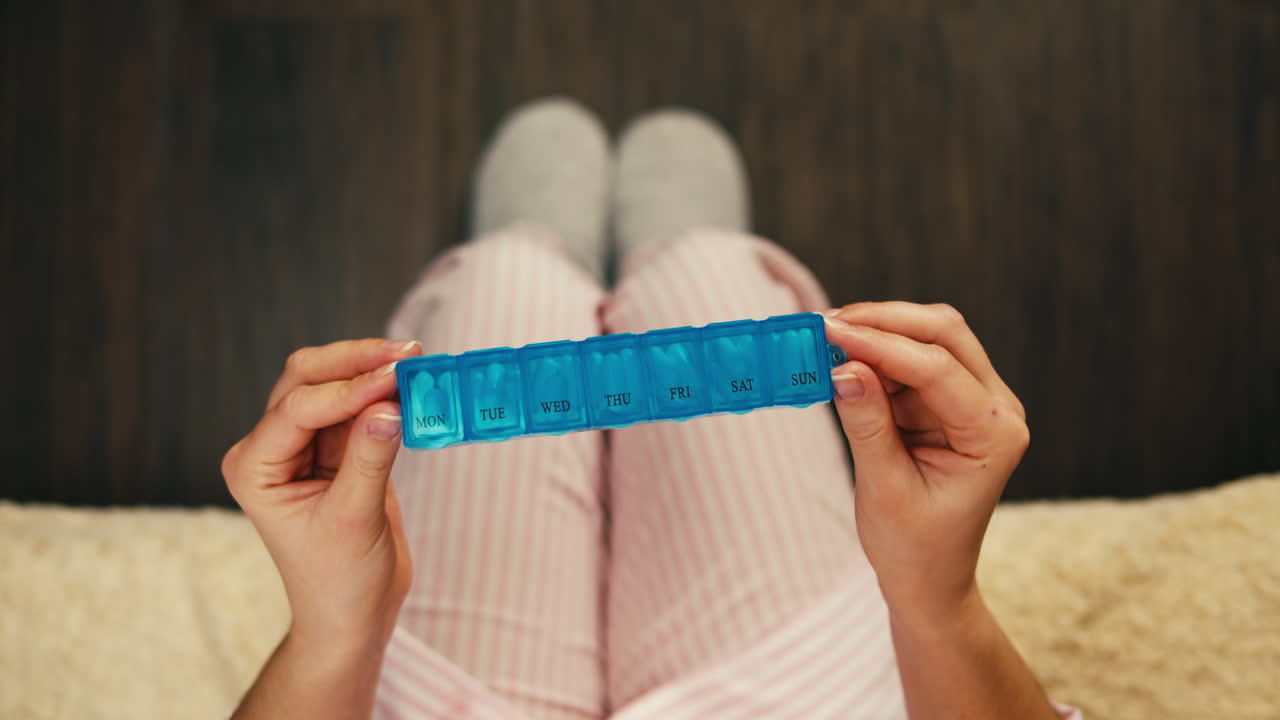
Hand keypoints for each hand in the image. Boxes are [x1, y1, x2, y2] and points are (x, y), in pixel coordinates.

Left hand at [222, 338, 420, 653]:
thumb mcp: (354, 520)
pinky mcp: (340, 447)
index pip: (298, 409)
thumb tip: (390, 406)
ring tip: (417, 363)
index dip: (347, 390)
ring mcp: (305, 444)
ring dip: (373, 370)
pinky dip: (388, 393)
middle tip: (406, 354)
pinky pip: (362, 406)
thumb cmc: (339, 580)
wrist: (353, 613)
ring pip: (333, 383)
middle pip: (307, 379)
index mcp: (255, 467)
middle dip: (355, 362)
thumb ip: (370, 459)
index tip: (395, 379)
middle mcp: (272, 447)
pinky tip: (416, 386)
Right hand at [822, 303, 1028, 617]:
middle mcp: (996, 408)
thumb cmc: (914, 545)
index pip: (937, 369)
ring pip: (930, 337)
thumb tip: (843, 367)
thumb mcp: (885, 488)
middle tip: (828, 324)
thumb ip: (867, 424)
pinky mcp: (947, 401)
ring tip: (826, 339)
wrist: (928, 577)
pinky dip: (876, 353)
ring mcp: (974, 401)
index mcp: (995, 434)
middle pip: (944, 334)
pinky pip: (912, 360)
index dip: (880, 345)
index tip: (829, 333)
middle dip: (885, 321)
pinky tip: (841, 357)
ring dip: (878, 332)